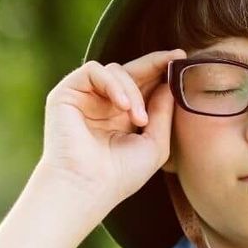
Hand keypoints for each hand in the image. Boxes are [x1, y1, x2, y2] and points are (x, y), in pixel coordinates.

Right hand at [36, 48, 185, 217]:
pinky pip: (93, 71)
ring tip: (138, 118)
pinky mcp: (66, 93)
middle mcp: (101, 104)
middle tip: (173, 59)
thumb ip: (162, 113)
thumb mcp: (154, 144)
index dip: (160, 70)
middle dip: (153, 64)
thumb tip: (169, 83)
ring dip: (133, 89)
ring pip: (115, 70)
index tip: (180, 60)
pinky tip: (123, 107)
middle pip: (129, 70)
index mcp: (120, 116)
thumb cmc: (119, 176)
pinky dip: (112, 84)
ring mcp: (83, 98)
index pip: (142, 84)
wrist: (87, 188)